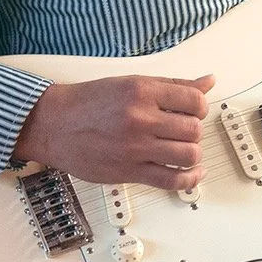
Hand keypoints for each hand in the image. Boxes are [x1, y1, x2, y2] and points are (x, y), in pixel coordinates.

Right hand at [13, 74, 214, 189]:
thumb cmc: (88, 103)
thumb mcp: (132, 83)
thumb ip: (173, 85)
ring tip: (183, 148)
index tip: (194, 110)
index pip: (195, 100)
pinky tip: (194, 173)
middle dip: (194, 130)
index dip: (200, 107)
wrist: (53, 124)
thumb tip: (208, 81)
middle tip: (183, 129)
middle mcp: (140, 119)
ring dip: (192, 153)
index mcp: (142, 92)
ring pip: (188, 155)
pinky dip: (190, 179)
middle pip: (194, 129)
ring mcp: (135, 148)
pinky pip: (171, 180)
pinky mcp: (129, 172)